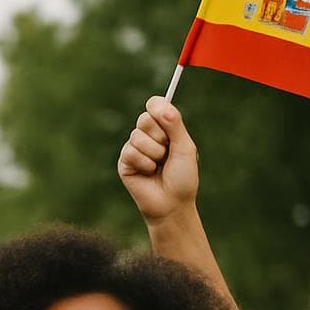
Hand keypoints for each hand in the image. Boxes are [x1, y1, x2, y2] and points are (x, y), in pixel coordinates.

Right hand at [117, 95, 197, 224]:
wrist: (172, 204)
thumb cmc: (182, 178)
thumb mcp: (185, 148)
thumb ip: (175, 125)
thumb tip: (161, 105)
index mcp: (163, 128)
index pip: (154, 105)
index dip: (158, 107)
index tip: (166, 116)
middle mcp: (147, 136)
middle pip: (144, 118)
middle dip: (160, 137)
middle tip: (167, 152)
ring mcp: (134, 148)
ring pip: (137, 137)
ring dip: (154, 154)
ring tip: (158, 166)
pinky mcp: (124, 162)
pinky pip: (131, 152)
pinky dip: (144, 164)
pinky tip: (148, 173)